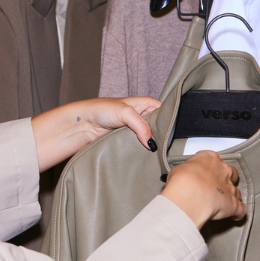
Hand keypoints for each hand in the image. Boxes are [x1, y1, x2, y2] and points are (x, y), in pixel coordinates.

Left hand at [35, 96, 161, 168]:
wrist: (82, 123)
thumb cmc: (101, 110)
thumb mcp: (126, 112)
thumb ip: (142, 126)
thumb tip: (152, 143)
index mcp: (148, 104)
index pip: (167, 113)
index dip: (171, 123)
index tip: (177, 135)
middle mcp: (145, 116)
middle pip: (161, 128)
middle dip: (163, 136)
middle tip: (168, 146)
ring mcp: (137, 129)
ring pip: (151, 139)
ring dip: (152, 145)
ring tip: (159, 153)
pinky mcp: (129, 141)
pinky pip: (141, 147)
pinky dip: (143, 150)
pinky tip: (147, 156)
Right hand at [163, 148, 246, 226]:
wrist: (188, 196)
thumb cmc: (182, 181)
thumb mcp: (177, 170)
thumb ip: (185, 172)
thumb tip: (183, 176)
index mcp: (209, 159)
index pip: (212, 159)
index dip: (208, 167)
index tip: (202, 171)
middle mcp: (223, 171)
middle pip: (231, 173)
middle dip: (226, 179)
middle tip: (214, 185)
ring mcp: (230, 188)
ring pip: (236, 191)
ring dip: (230, 196)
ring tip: (222, 202)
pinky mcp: (234, 204)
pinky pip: (240, 209)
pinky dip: (238, 213)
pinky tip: (235, 216)